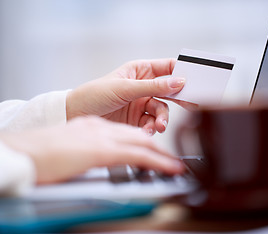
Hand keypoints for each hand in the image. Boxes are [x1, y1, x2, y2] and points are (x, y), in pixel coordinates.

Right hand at [0, 116, 183, 183]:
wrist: (22, 151)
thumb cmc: (38, 153)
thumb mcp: (67, 147)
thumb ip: (83, 148)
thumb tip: (89, 156)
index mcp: (91, 127)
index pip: (125, 132)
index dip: (142, 140)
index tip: (153, 149)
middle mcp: (100, 128)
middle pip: (138, 134)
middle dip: (158, 145)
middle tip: (172, 156)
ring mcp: (103, 137)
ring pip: (143, 141)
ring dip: (162, 153)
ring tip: (175, 164)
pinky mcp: (103, 150)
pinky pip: (140, 154)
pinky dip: (159, 161)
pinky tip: (170, 168)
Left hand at [66, 59, 191, 134]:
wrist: (75, 116)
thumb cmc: (94, 94)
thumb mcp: (124, 88)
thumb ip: (152, 86)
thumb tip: (178, 81)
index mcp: (140, 71)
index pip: (167, 68)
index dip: (181, 73)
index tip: (192, 82)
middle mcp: (143, 86)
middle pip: (169, 91)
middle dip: (178, 99)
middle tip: (189, 106)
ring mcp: (141, 104)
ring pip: (162, 110)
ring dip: (162, 119)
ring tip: (158, 126)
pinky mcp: (137, 120)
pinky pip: (153, 123)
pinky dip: (152, 128)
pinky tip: (147, 131)